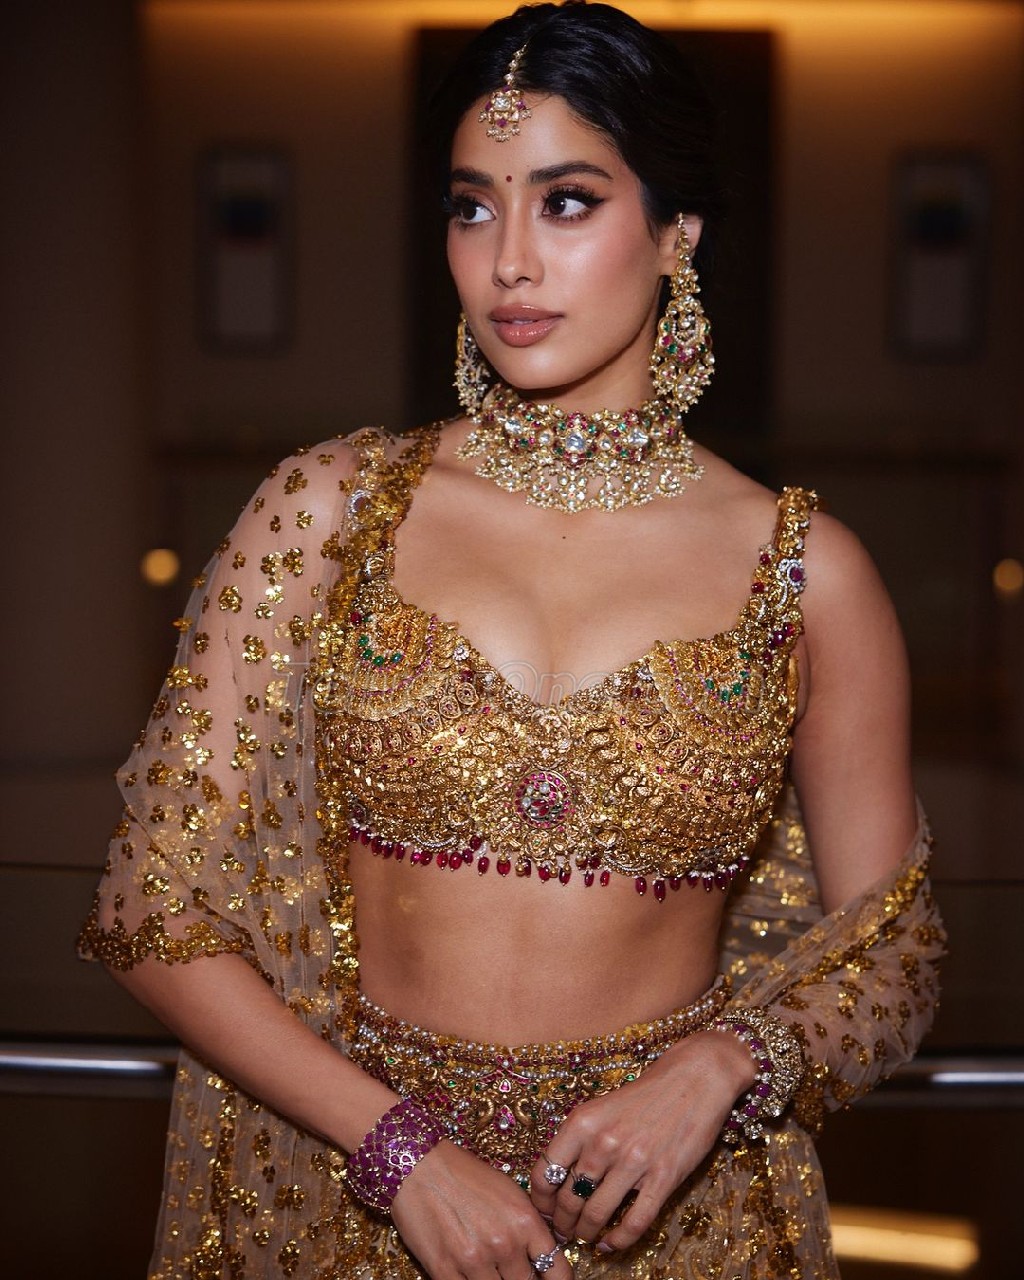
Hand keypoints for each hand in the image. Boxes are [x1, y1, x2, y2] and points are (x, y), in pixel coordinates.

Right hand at [392, 1140, 573, 1279]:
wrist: (419, 1166)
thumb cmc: (465, 1175)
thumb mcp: (509, 1192)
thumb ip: (530, 1227)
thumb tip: (545, 1257)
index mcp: (525, 1221)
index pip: (558, 1271)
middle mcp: (505, 1244)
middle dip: (521, 1278)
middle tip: (510, 1268)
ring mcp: (475, 1260)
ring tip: (487, 1265)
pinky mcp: (445, 1270)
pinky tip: (468, 1272)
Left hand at [529, 1030, 754, 1252]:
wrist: (694, 1079)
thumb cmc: (646, 1094)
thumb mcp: (601, 1108)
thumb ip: (580, 1139)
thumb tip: (558, 1176)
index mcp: (583, 1122)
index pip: (545, 1170)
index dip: (539, 1199)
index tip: (542, 1211)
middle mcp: (604, 1142)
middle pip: (568, 1198)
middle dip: (562, 1222)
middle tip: (564, 1231)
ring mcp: (634, 1161)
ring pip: (596, 1214)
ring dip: (586, 1232)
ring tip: (585, 1237)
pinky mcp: (663, 1177)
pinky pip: (635, 1222)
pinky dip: (619, 1240)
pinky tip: (611, 1245)